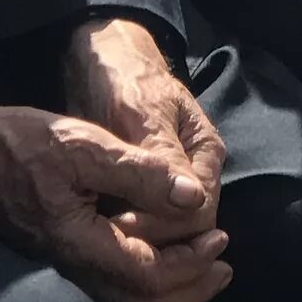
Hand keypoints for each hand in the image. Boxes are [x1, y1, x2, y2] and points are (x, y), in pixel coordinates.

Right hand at [0, 92, 230, 301]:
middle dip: (188, 291)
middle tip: (223, 268)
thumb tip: (194, 199)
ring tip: (202, 269)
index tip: (220, 239)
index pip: (149, 276)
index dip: (190, 264)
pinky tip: (158, 262)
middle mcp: (71, 267)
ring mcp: (61, 266)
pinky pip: (108, 288)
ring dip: (168, 291)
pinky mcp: (57, 256)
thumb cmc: (22, 142)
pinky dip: (142, 283)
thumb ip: (140, 173)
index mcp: (81, 245)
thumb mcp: (85, 146)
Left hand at [60, 17, 226, 252]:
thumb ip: (164, 156)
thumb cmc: (123, 78)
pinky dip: (123, 234)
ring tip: (98, 241)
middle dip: (151, 242)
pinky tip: (97, 237)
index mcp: (205, 153)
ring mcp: (170, 184)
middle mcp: (194, 174)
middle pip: (185, 230)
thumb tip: (192, 201)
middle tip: (104, 238)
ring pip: (164, 233)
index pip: (199, 214)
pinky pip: (142, 223)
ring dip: (136, 242)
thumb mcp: (141, 113)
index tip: (120, 227)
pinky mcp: (144, 190)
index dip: (164, 230)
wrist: (98, 59)